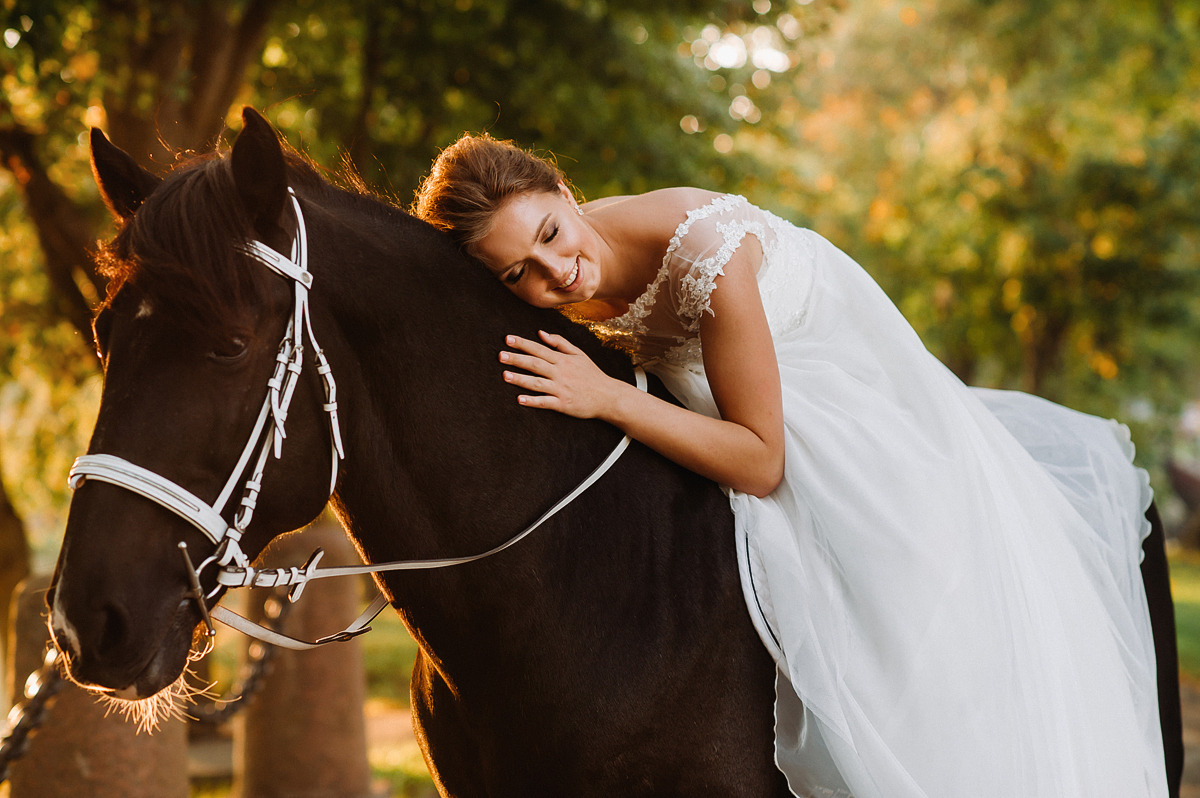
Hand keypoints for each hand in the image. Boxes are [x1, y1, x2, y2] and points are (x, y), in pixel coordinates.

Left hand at [499, 331, 618, 418]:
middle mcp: (561, 373)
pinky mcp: (563, 404)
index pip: (539, 349)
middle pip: (535, 364)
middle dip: (516, 359)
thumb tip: (541, 333)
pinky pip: (545, 402)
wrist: (609, 396)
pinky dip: (532, 401)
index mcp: (563, 359)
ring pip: (537, 382)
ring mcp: (562, 389)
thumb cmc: (592, 375)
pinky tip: (519, 399)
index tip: (507, 339)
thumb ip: (560, 343)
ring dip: (520, 379)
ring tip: (504, 375)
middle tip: (500, 355)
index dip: (522, 344)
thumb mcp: (579, 354)